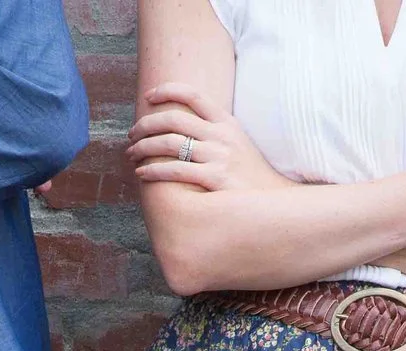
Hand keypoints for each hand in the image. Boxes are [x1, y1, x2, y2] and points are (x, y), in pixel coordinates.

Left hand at [128, 83, 290, 192]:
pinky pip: (174, 171)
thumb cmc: (250, 177)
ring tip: (132, 154)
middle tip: (131, 134)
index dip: (168, 90)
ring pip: (169, 143)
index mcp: (227, 123)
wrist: (274, 204)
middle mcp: (222, 136)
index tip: (149, 97)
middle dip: (146, 124)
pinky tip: (142, 174)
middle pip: (173, 119)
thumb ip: (214, 133)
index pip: (194, 95)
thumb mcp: (238, 145)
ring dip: (143, 147)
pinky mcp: (215, 179)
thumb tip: (183, 128)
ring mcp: (219, 157)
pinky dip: (152, 171)